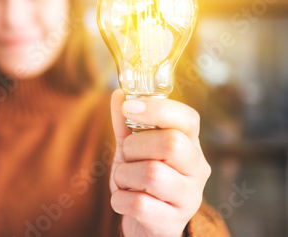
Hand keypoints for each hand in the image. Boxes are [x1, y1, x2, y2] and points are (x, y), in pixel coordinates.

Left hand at [109, 90, 210, 236]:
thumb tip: (119, 94)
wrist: (145, 224)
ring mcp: (189, 198)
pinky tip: (124, 200)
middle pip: (171, 143)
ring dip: (124, 175)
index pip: (188, 118)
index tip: (129, 108)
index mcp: (190, 145)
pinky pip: (139, 204)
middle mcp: (197, 170)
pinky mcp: (172, 223)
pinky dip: (120, 200)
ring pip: (152, 174)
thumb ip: (126, 123)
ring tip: (125, 181)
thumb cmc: (141, 180)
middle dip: (135, 147)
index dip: (157, 108)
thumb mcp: (133, 149)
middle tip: (126, 156)